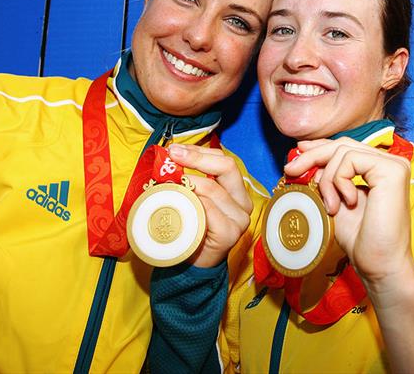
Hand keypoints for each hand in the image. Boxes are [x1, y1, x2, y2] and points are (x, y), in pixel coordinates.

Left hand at [167, 144, 252, 267]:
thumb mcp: (193, 199)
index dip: (199, 151)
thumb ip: (191, 180)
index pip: (223, 160)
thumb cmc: (191, 229)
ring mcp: (239, 218)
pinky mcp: (230, 234)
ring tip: (169, 183)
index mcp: (236, 190)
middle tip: (173, 155)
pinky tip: (181, 202)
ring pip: (214, 189)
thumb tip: (169, 155)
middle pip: (226, 167)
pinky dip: (194, 203)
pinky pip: (209, 210)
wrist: (194, 265)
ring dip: (189, 183)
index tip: (175, 149)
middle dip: (197, 158)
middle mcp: (243, 202)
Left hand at [284, 137, 413, 287]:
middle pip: (343, 145)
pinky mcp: (392, 171)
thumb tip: (303, 155)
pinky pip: (351, 160)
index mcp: (380, 169)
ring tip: (330, 206)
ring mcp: (394, 166)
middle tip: (291, 171)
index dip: (319, 148)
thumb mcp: (336, 201)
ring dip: (327, 179)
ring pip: (343, 151)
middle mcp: (390, 163)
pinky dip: (338, 180)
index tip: (297, 155)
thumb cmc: (361, 240)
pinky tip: (344, 203)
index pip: (346, 147)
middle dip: (312, 156)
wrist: (379, 265)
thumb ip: (326, 179)